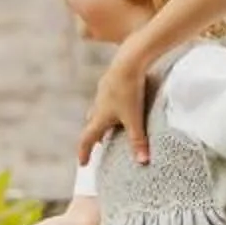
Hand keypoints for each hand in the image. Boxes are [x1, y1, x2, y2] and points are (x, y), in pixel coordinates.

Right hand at [77, 50, 150, 167]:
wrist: (129, 61)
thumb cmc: (129, 91)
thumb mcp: (135, 118)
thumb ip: (138, 140)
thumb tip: (143, 162)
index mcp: (100, 117)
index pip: (87, 139)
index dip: (84, 152)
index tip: (82, 163)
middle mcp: (98, 105)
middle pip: (92, 124)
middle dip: (95, 136)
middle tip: (99, 145)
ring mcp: (103, 91)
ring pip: (99, 110)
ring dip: (103, 120)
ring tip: (112, 127)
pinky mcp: (111, 81)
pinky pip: (108, 98)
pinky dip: (111, 107)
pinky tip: (121, 103)